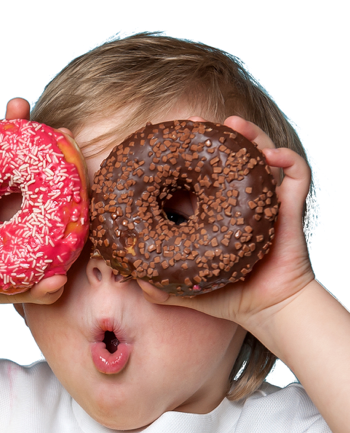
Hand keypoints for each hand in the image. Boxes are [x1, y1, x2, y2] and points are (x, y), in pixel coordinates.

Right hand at [0, 98, 68, 306]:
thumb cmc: (3, 281)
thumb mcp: (24, 287)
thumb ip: (42, 290)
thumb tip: (57, 284)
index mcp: (41, 203)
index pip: (55, 171)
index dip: (60, 151)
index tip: (64, 134)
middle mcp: (17, 185)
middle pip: (22, 147)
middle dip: (21, 122)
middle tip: (18, 106)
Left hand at [137, 115, 313, 337]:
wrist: (268, 310)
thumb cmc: (229, 297)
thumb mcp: (187, 290)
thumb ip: (160, 288)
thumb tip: (135, 280)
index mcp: (211, 209)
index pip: (196, 172)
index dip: (183, 154)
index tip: (168, 139)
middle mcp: (238, 197)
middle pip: (228, 153)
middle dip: (213, 133)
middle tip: (195, 122)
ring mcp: (265, 197)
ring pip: (261, 152)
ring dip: (249, 134)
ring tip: (233, 125)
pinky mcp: (291, 205)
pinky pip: (296, 173)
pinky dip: (286, 158)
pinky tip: (271, 156)